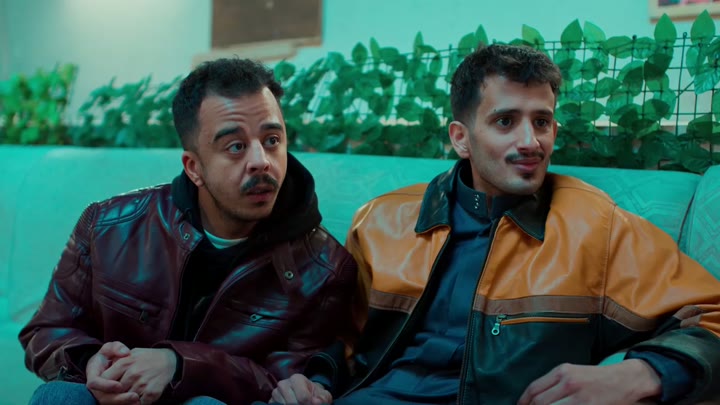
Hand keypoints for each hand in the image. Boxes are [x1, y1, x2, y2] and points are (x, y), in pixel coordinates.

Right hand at [86, 341, 139, 404]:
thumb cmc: (110, 354)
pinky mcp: (110, 398)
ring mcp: (102, 394)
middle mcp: (96, 387)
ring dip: (124, 403)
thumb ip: (116, 347)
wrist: (110, 363)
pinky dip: (127, 404)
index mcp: (93, 374)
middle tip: (134, 396)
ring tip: (138, 400)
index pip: (94, 383)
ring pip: (110, 403)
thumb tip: (124, 353)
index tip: (119, 385)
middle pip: (103, 397)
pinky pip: (116, 404)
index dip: (105, 386)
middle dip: (118, 398)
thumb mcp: (112, 347)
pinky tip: (139, 402)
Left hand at [100, 348, 177, 404]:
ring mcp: (142, 384)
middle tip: (117, 394)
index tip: (106, 387)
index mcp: (125, 362)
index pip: (104, 379)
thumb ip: (117, 360)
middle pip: (114, 391)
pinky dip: (138, 403)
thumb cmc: (147, 357)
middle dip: (114, 394)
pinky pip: (139, 404)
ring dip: (126, 400)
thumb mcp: (131, 353)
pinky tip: (139, 398)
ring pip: (126, 399)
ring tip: (129, 396)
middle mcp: (132, 373)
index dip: (103, 385)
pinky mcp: (151, 393)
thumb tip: (104, 370)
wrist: (170, 360)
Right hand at [271, 374, 332, 404]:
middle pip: (292, 403)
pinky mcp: (271, 401)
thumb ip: (322, 398)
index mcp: (297, 378)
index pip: (303, 397)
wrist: (307, 395)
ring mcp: (276, 392)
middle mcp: (284, 384)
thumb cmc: (315, 395)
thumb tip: (316, 402)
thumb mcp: (323, 396)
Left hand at [517, 360, 661, 404]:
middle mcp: (568, 382)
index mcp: (562, 371)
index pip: (534, 389)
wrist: (624, 380)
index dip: (524, 401)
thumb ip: (553, 383)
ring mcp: (579, 397)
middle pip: (540, 402)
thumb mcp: (572, 372)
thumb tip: (534, 399)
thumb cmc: (595, 378)